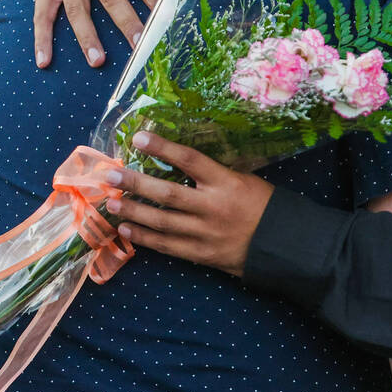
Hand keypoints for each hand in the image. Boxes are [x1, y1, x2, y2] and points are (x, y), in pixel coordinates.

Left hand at [104, 132, 274, 276]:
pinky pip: (166, 246)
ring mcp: (205, 233)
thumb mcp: (244, 180)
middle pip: (167, 193)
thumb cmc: (263, 206)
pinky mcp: (200, 254)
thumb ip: (213, 174)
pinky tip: (126, 230)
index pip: (189, 160)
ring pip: (161, 222)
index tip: (138, 137)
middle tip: (110, 175)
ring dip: (133, 212)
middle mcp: (212, 207)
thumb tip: (177, 162)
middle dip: (135, 183)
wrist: (281, 244)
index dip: (162, 148)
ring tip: (111, 202)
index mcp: (226, 182)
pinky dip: (144, 238)